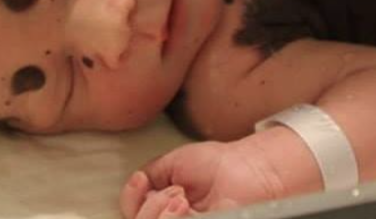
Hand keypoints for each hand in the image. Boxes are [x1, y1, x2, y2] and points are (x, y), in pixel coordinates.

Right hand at [119, 141, 283, 217]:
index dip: (130, 198)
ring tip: (180, 198)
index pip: (131, 211)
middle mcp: (170, 217)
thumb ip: (150, 174)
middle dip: (148, 207)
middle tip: (172, 192)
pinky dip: (171, 217)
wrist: (245, 168)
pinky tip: (183, 204)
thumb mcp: (174, 162)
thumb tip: (135, 185)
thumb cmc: (217, 163)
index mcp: (161, 203)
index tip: (140, 181)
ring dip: (157, 212)